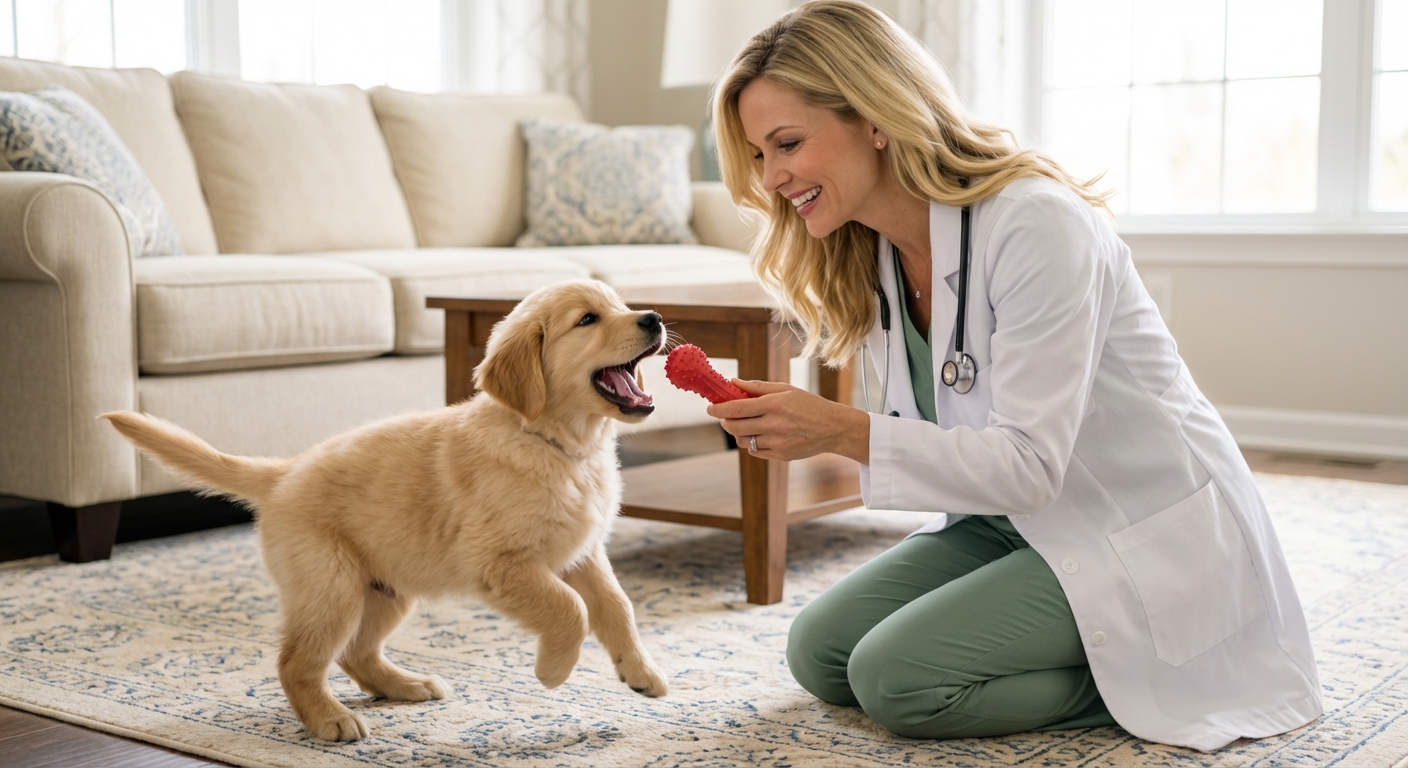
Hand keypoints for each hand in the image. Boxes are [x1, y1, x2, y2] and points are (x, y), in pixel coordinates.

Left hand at [706, 379, 869, 463]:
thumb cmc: (808, 405)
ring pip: (743, 440)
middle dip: (725, 421)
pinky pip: (755, 451)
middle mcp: (775, 424)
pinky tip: (760, 434)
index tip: (710, 408)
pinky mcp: (780, 455)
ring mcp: (778, 442)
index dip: (719, 409)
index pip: (738, 407)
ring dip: (738, 432)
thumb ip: (758, 387)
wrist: (833, 428)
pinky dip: (752, 443)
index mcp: (776, 404)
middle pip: (736, 426)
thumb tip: (733, 382)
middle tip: (725, 417)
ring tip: (746, 424)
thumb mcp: (786, 389)